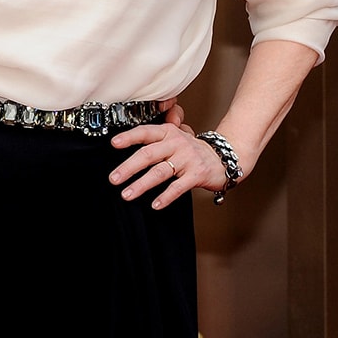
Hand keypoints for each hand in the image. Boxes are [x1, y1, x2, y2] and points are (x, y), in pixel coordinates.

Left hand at [108, 121, 246, 209]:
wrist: (224, 157)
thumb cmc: (193, 149)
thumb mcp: (177, 135)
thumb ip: (156, 135)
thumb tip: (128, 137)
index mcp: (168, 133)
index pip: (146, 133)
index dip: (129, 137)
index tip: (114, 143)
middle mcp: (177, 144)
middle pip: (148, 154)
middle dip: (129, 167)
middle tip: (114, 178)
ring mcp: (187, 159)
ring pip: (160, 172)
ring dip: (141, 184)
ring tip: (127, 194)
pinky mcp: (197, 175)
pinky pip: (178, 187)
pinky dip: (166, 197)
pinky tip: (155, 204)